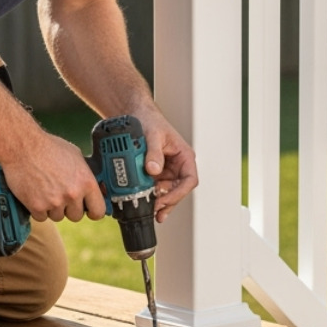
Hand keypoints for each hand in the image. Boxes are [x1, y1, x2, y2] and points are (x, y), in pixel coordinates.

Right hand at [0, 131, 105, 222]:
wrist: (23, 146)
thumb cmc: (48, 147)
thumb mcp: (75, 156)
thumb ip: (84, 174)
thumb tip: (92, 186)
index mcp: (86, 182)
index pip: (98, 210)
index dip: (93, 211)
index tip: (88, 209)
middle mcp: (72, 194)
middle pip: (76, 216)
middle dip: (70, 208)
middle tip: (61, 195)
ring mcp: (54, 202)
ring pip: (58, 217)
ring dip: (53, 208)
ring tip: (46, 190)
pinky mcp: (37, 206)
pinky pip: (42, 217)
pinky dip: (38, 209)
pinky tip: (35, 193)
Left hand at [132, 107, 197, 221]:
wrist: (136, 116)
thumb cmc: (150, 121)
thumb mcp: (153, 135)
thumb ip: (154, 152)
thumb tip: (153, 169)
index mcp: (184, 156)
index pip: (189, 179)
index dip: (179, 192)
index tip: (165, 198)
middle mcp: (178, 166)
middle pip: (178, 190)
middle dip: (167, 201)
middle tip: (155, 208)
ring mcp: (166, 172)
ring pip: (166, 193)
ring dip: (158, 202)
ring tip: (150, 210)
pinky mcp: (154, 175)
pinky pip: (155, 189)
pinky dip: (150, 197)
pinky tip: (146, 205)